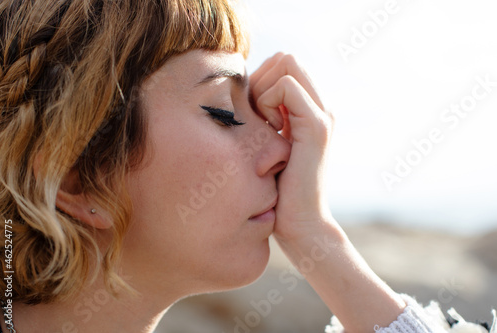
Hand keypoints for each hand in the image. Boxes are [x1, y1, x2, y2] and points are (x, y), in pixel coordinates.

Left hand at [250, 52, 334, 241]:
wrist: (301, 224)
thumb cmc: (277, 191)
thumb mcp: (268, 146)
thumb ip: (265, 117)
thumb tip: (241, 92)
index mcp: (310, 110)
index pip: (282, 64)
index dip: (260, 79)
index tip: (254, 113)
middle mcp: (320, 106)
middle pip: (285, 58)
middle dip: (261, 80)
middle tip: (258, 116)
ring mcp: (321, 114)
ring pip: (287, 64)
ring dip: (264, 90)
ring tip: (266, 124)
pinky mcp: (316, 126)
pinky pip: (286, 87)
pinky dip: (268, 102)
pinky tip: (270, 129)